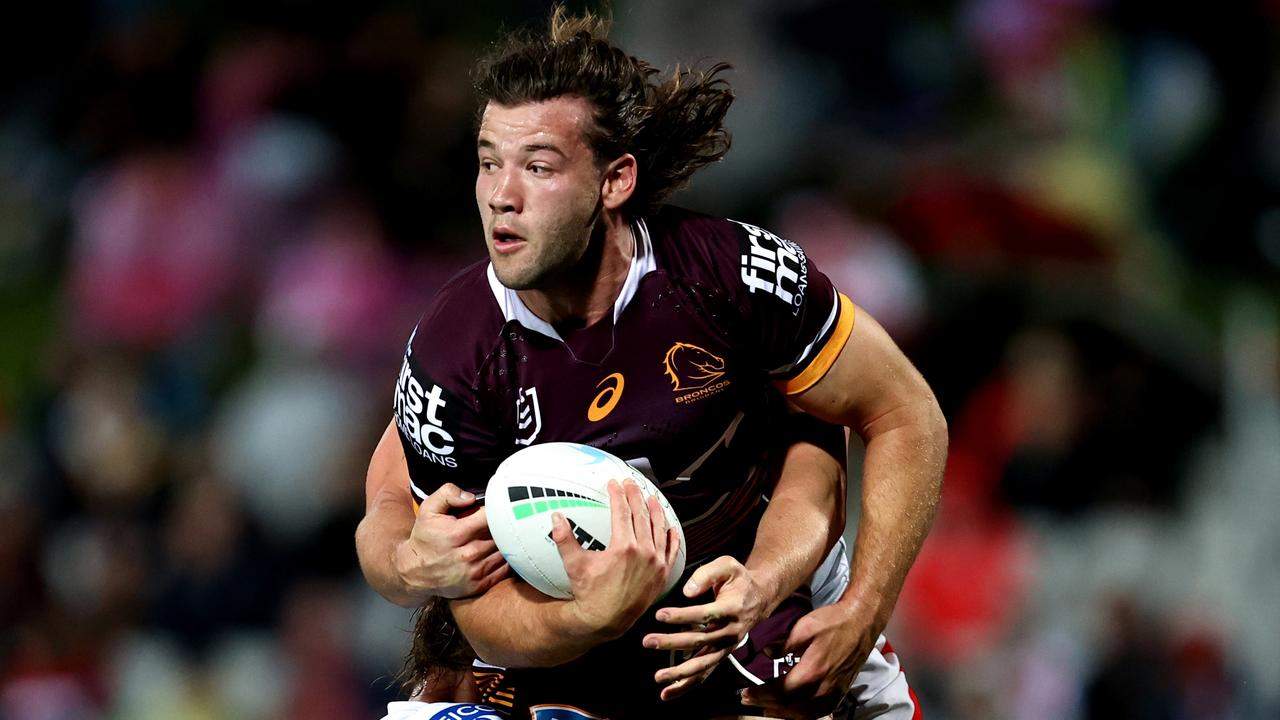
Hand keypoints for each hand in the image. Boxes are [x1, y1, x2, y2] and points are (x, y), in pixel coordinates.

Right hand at [392, 483, 508, 600]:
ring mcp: (474, 572)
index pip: (491, 518)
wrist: (414, 572)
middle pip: (501, 535)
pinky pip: (505, 570)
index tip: (500, 507)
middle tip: (503, 521)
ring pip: (505, 552)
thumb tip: (471, 497)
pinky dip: (508, 560)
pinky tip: (502, 552)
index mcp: (456, 534)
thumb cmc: (425, 538)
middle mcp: (467, 554)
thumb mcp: (428, 510)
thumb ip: (447, 494)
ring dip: (507, 543)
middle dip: (504, 526)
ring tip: (503, 535)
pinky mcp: (479, 585)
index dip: (499, 510)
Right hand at [553, 479, 680, 638]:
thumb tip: (556, 518)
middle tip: (631, 485)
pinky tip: (671, 528)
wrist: (606, 620)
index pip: (622, 512)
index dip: (618, 495)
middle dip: (636, 496)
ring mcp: (656, 564)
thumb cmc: (590, 594)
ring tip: (652, 499)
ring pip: (659, 529)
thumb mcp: (574, 565)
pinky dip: (671, 538)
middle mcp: (644, 553)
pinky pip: (671, 551)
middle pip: (642, 516)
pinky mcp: (661, 575)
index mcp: (624, 547)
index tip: (614, 484)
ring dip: (656, 511)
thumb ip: (564, 539)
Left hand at [643, 556, 770, 700]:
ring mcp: (726, 647)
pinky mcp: (721, 655)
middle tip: (648, 642)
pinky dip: (687, 685)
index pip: (704, 615)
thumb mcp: (728, 565)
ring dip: (679, 673)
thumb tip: (686, 591)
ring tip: (658, 677)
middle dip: (671, 643)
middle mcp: (730, 631)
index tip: (659, 615)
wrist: (759, 598)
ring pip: (702, 664)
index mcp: (732, 608)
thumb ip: (707, 574)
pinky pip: (704, 673)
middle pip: (699, 641)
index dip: (682, 616)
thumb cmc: (739, 579)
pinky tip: (668, 692)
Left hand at [740, 601, 876, 718]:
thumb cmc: (833, 621)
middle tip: (748, 700)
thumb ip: (783, 643)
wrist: (861, 623)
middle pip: (791, 706)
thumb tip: (765, 653)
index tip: (746, 692)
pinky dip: (803, 715)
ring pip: (805, 714)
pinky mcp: (840, 692)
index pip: (782, 691)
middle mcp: (825, 686)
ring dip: (783, 713)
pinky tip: (791, 711)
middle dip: (766, 704)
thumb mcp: (804, 626)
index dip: (762, 694)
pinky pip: (820, 712)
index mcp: (814, 669)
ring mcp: (834, 691)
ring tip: (765, 707)